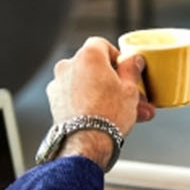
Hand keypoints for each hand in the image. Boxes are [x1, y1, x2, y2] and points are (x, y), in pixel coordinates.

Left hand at [47, 37, 155, 166]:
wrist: (86, 144)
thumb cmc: (108, 116)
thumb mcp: (131, 89)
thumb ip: (132, 69)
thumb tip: (134, 60)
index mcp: (88, 56)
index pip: (102, 45)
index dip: (116, 56)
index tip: (126, 69)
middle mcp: (69, 65)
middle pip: (95, 67)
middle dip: (115, 82)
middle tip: (132, 96)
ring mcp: (59, 84)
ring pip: (87, 84)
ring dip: (105, 94)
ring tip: (126, 112)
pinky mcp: (54, 102)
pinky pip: (76, 97)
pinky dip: (89, 103)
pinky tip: (106, 117)